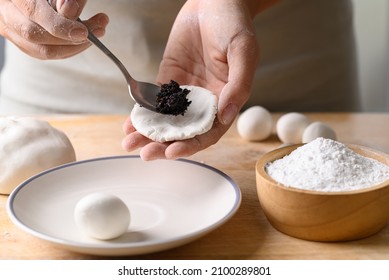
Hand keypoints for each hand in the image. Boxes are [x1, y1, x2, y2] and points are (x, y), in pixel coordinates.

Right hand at [0, 0, 108, 58]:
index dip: (60, 25)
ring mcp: (9, 29)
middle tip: (99, 30)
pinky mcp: (20, 41)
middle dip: (71, 39)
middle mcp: (5, 12)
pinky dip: (67, 50)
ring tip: (98, 32)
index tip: (84, 32)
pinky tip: (83, 41)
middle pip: (34, 35)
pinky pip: (44, 53)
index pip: (33, 12)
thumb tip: (69, 10)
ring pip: (41, 50)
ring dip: (74, 47)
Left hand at [122, 0, 268, 160]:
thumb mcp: (244, 51)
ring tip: (129, 142)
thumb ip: (239, 84)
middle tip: (144, 153)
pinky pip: (154, 100)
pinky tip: (129, 122)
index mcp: (225, 100)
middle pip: (183, 131)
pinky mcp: (169, 79)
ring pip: (165, 119)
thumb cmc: (235, 23)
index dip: (191, 145)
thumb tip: (226, 116)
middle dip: (163, 144)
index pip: (208, 132)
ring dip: (148, 133)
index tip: (171, 151)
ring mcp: (185, 91)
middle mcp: (204, 101)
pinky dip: (142, 113)